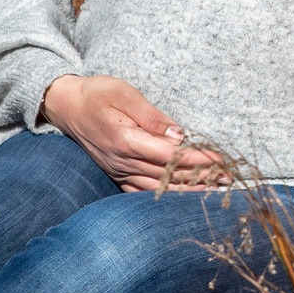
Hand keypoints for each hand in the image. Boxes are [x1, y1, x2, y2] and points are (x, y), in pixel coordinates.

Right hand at [40, 74, 225, 190]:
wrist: (65, 106)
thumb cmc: (96, 94)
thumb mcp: (125, 94)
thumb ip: (153, 117)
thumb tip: (179, 135)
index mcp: (125, 140)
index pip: (170, 155)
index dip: (198, 159)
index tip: (221, 160)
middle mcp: (121, 161)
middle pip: (167, 175)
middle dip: (200, 176)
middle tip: (228, 178)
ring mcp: (117, 171)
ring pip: (156, 188)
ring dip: (186, 191)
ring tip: (213, 190)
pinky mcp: (115, 174)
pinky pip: (140, 192)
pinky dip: (162, 196)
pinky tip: (180, 199)